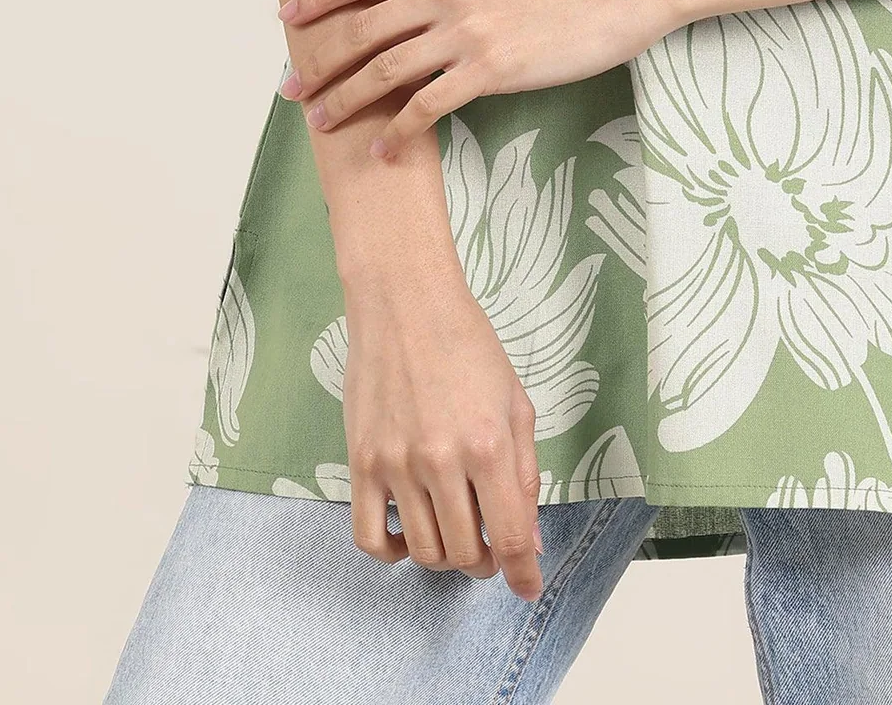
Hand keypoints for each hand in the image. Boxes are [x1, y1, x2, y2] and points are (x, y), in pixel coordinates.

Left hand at [276, 0, 671, 153]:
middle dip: (319, 62)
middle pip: (361, 28)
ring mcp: (466, 29)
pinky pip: (427, 106)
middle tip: (292, 89)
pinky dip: (397, 131)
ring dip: (345, 102)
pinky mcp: (491, 69)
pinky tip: (383, 149)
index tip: (288, 16)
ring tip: (324, 126)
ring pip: (383, 70)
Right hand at [343, 264, 545, 597]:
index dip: (523, 573)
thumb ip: (525, 474)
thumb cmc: (467, 344)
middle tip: (490, 547)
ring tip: (455, 532)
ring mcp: (396, 465)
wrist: (406, 303)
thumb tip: (530, 540)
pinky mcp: (361, 463)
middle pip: (466, 553)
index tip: (527, 587)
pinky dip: (393, 553)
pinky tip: (410, 535)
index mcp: (489, 445)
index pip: (511, 537)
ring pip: (423, 551)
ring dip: (446, 556)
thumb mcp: (515, 402)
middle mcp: (441, 462)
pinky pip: (369, 538)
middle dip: (486, 562)